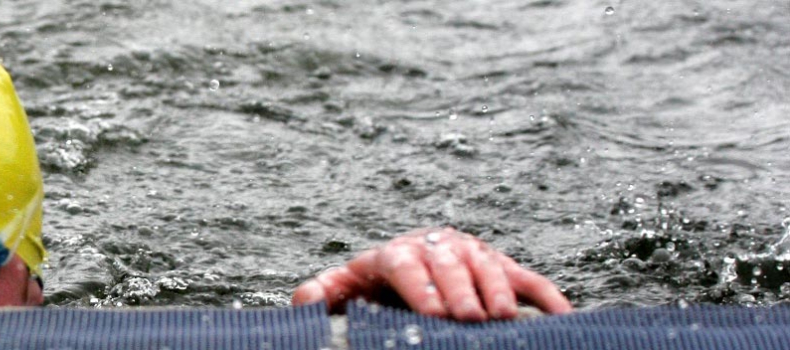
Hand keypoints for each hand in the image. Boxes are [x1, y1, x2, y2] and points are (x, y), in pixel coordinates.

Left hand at [291, 227, 571, 321]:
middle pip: (451, 264)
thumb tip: (304, 300)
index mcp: (396, 253)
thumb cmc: (372, 285)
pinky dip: (547, 296)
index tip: (432, 314)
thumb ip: (322, 293)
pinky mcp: (501, 266)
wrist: (405, 268)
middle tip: (469, 318)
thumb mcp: (344, 288)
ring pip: (489, 266)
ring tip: (502, 318)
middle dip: (461, 291)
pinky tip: (563, 317)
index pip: (407, 265)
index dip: (420, 288)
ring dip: (497, 291)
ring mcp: (473, 254)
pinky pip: (528, 279)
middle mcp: (437, 246)